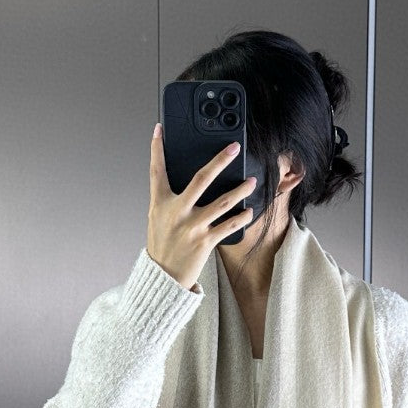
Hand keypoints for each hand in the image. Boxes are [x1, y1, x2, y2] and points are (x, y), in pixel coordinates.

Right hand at [147, 122, 255, 290]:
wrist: (163, 277)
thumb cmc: (162, 245)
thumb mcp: (157, 218)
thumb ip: (169, 199)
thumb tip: (186, 181)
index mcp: (160, 203)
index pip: (156, 171)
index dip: (157, 149)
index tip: (159, 130)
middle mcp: (176, 212)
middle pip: (200, 179)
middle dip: (220, 161)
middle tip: (234, 148)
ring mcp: (192, 227)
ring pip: (223, 202)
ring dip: (240, 190)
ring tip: (251, 181)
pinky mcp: (205, 242)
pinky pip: (229, 225)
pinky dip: (242, 217)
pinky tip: (250, 211)